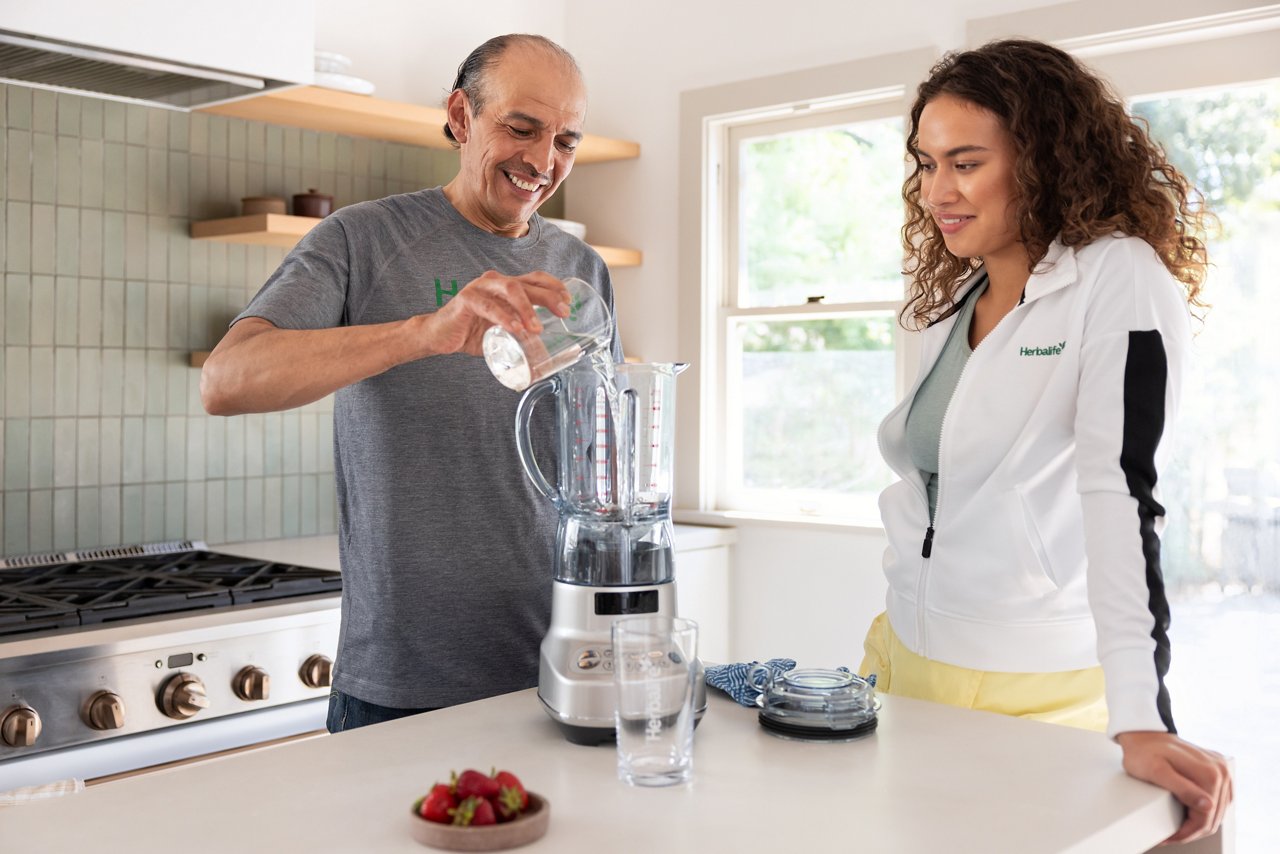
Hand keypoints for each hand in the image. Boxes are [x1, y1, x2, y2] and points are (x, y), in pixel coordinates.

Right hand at [421, 271, 571, 355]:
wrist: (440, 336)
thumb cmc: (472, 332)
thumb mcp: (503, 332)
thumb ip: (521, 335)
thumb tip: (546, 353)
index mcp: (506, 286)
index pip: (535, 278)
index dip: (554, 286)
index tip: (568, 302)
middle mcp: (495, 282)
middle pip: (527, 283)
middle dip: (548, 297)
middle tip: (563, 313)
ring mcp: (480, 287)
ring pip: (510, 289)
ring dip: (528, 308)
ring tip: (537, 329)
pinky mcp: (466, 299)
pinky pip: (489, 306)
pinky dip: (504, 317)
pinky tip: (515, 329)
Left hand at [1115, 730, 1231, 843]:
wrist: (1144, 735)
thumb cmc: (1144, 753)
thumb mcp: (1156, 772)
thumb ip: (1182, 789)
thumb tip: (1209, 806)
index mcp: (1210, 773)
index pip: (1206, 817)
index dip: (1187, 832)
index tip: (1169, 838)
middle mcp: (1221, 771)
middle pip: (1214, 817)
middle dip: (1192, 831)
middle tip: (1169, 837)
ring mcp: (1221, 770)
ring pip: (1217, 811)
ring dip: (1198, 823)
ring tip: (1176, 829)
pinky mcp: (1217, 771)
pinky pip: (1218, 800)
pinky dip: (1204, 812)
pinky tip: (1188, 815)